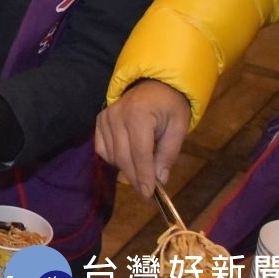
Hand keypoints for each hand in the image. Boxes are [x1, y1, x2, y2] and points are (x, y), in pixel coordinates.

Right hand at [95, 79, 190, 198]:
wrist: (154, 83)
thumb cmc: (170, 104)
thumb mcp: (179, 127)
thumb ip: (168, 153)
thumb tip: (159, 179)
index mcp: (139, 115)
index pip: (139, 153)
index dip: (144, 176)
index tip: (149, 194)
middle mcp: (117, 116)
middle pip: (122, 157)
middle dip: (134, 178)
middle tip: (146, 194)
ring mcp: (105, 118)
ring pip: (112, 155)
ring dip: (126, 170)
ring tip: (141, 175)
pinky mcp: (99, 121)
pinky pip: (102, 148)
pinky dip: (113, 159)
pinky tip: (127, 160)